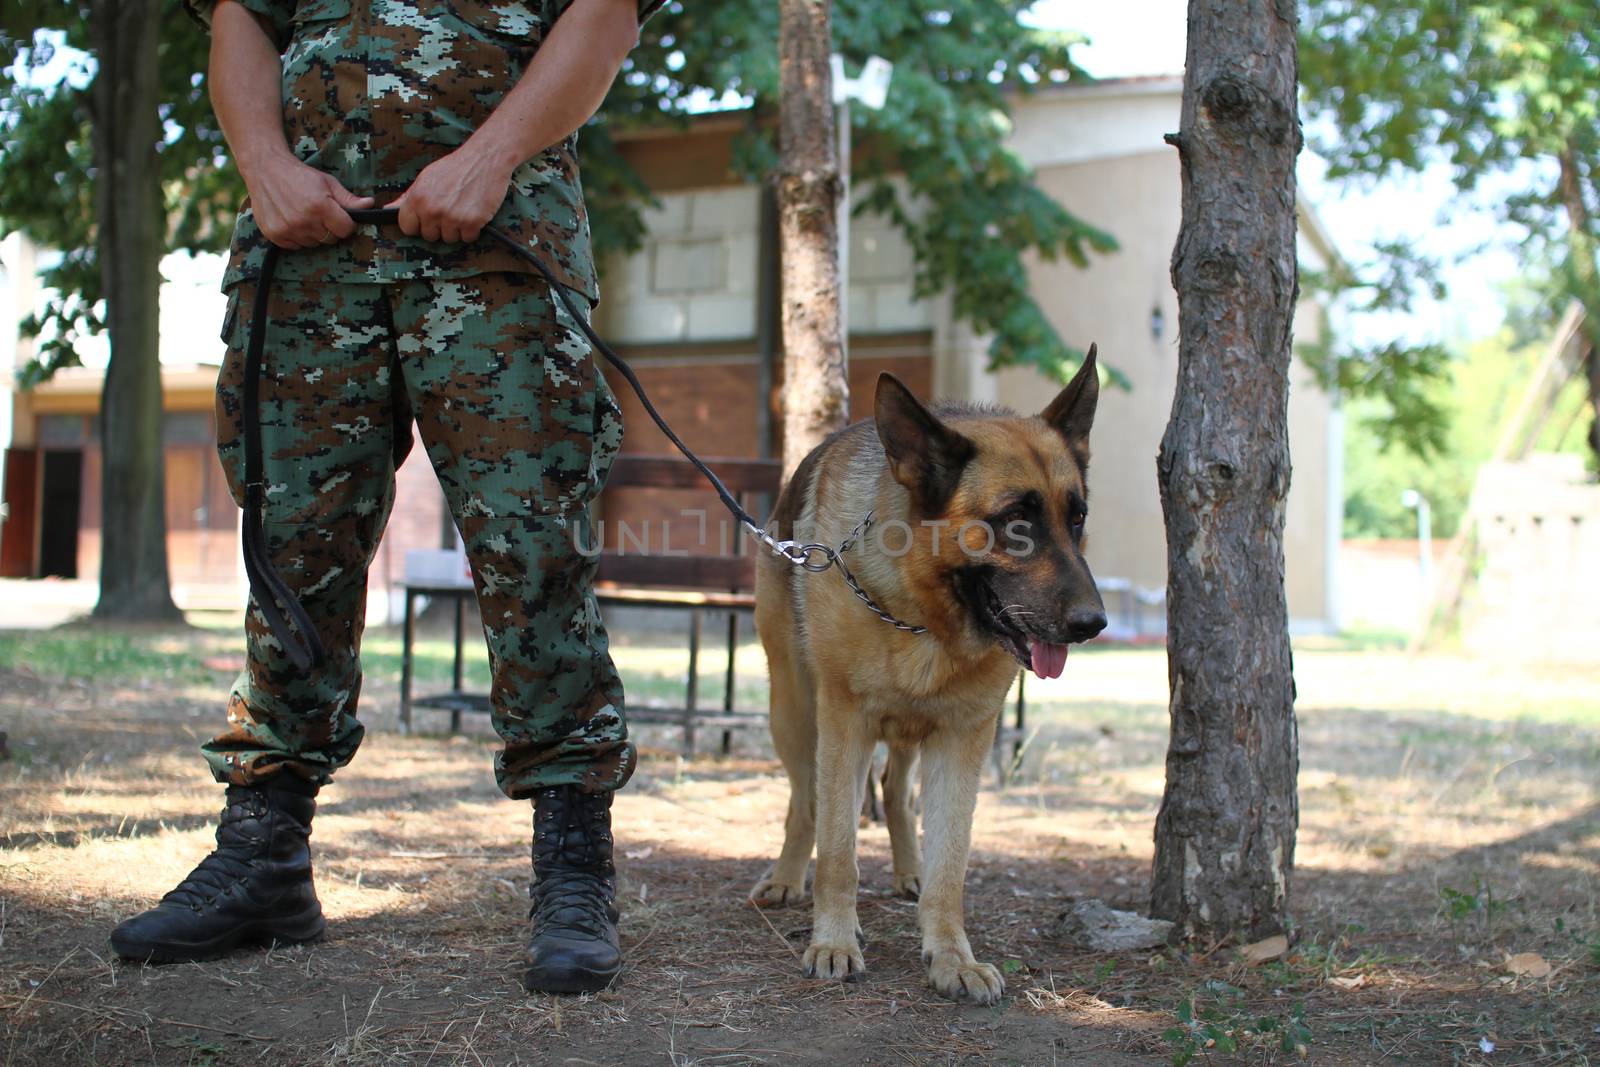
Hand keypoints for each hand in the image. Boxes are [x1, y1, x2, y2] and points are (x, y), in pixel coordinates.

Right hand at [245, 154, 374, 249]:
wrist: (265, 169)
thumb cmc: (300, 175)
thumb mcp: (328, 182)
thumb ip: (349, 199)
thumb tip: (370, 206)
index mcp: (320, 207)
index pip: (346, 230)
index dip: (345, 223)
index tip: (338, 215)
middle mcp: (304, 221)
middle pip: (331, 239)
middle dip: (329, 228)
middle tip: (319, 212)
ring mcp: (288, 230)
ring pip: (314, 244)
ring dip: (313, 233)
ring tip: (304, 214)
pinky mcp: (275, 235)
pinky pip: (296, 246)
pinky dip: (297, 237)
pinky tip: (292, 220)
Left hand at [387, 144, 514, 243]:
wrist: (484, 159)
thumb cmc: (455, 167)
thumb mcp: (426, 178)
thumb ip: (408, 197)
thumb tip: (388, 210)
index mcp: (417, 198)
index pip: (407, 228)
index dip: (418, 224)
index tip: (427, 219)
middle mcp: (432, 210)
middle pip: (430, 236)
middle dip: (439, 227)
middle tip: (450, 209)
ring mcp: (452, 218)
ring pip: (449, 239)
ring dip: (457, 229)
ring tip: (462, 209)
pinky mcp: (472, 223)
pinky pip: (468, 238)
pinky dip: (473, 229)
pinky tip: (474, 212)